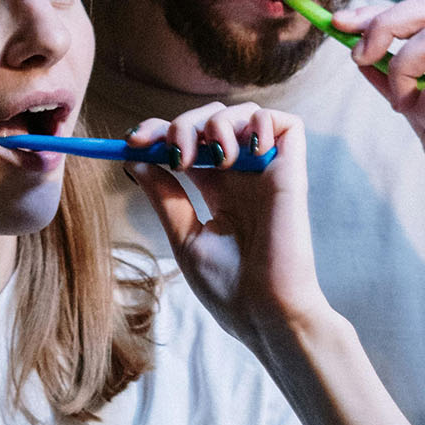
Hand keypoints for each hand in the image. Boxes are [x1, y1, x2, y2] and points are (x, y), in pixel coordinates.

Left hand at [124, 102, 328, 354]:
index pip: (188, 143)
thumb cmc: (228, 286)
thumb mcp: (185, 236)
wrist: (265, 311)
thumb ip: (165, 195)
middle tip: (172, 154)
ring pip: (244, 114)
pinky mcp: (291, 170)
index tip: (133, 142)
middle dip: (182, 125)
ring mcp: (267, 171)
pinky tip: (246, 150)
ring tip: (213, 158)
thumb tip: (137, 158)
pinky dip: (261, 121)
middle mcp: (243, 175)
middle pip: (210, 121)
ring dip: (217, 123)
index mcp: (218, 191)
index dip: (159, 131)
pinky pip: (286, 123)